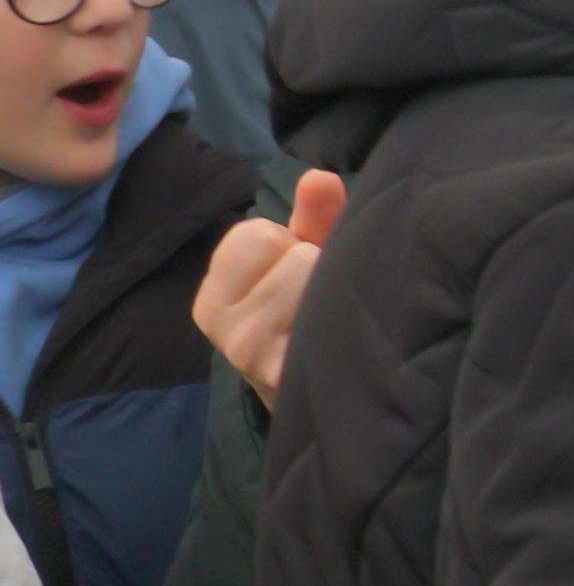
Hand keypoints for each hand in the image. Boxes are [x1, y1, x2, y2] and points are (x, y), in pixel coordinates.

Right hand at [194, 166, 345, 405]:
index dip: (295, 248)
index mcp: (214, 301)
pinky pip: (330, 311)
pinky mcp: (291, 377)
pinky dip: (347, 314)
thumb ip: (314, 219)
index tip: (300, 283)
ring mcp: (256, 358)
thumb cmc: (323, 322)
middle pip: (290, 252)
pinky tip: (346, 343)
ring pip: (311, 275)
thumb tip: (320, 177)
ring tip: (337, 324)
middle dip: (318, 268)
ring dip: (337, 290)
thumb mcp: (313, 263)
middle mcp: (226, 332)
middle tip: (324, 306)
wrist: (344, 408)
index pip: (257, 234)